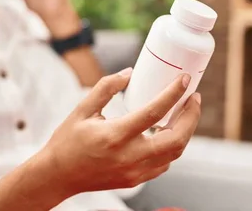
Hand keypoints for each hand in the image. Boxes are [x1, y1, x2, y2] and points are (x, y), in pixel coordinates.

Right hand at [41, 68, 200, 194]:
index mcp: (115, 136)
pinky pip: (164, 163)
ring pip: (174, 153)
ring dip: (185, 131)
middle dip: (192, 116)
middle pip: (176, 139)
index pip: (154, 113)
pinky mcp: (136, 179)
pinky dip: (172, 146)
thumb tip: (129, 72)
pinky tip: (168, 132)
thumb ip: (106, 88)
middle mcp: (129, 156)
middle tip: (193, 98)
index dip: (173, 94)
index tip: (184, 80)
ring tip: (184, 112)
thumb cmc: (68, 141)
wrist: (58, 176)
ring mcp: (135, 171)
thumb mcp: (82, 109)